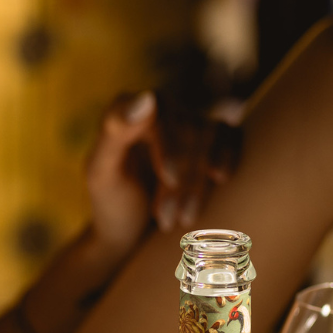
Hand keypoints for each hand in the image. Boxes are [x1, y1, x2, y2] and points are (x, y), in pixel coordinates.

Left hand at [86, 91, 241, 252]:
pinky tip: (221, 179)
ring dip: (200, 182)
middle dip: (182, 179)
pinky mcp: (208, 142)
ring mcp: (186, 125)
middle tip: (168, 220)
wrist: (128, 234)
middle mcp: (159, 111)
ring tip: (184, 220)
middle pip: (188, 130)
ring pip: (210, 137)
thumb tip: (147, 97)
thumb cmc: (110, 204)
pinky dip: (228, 157)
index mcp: (129, 111)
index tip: (170, 179)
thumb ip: (115, 133)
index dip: (170, 145)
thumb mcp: (102, 174)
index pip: (162, 113)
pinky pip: (230, 136)